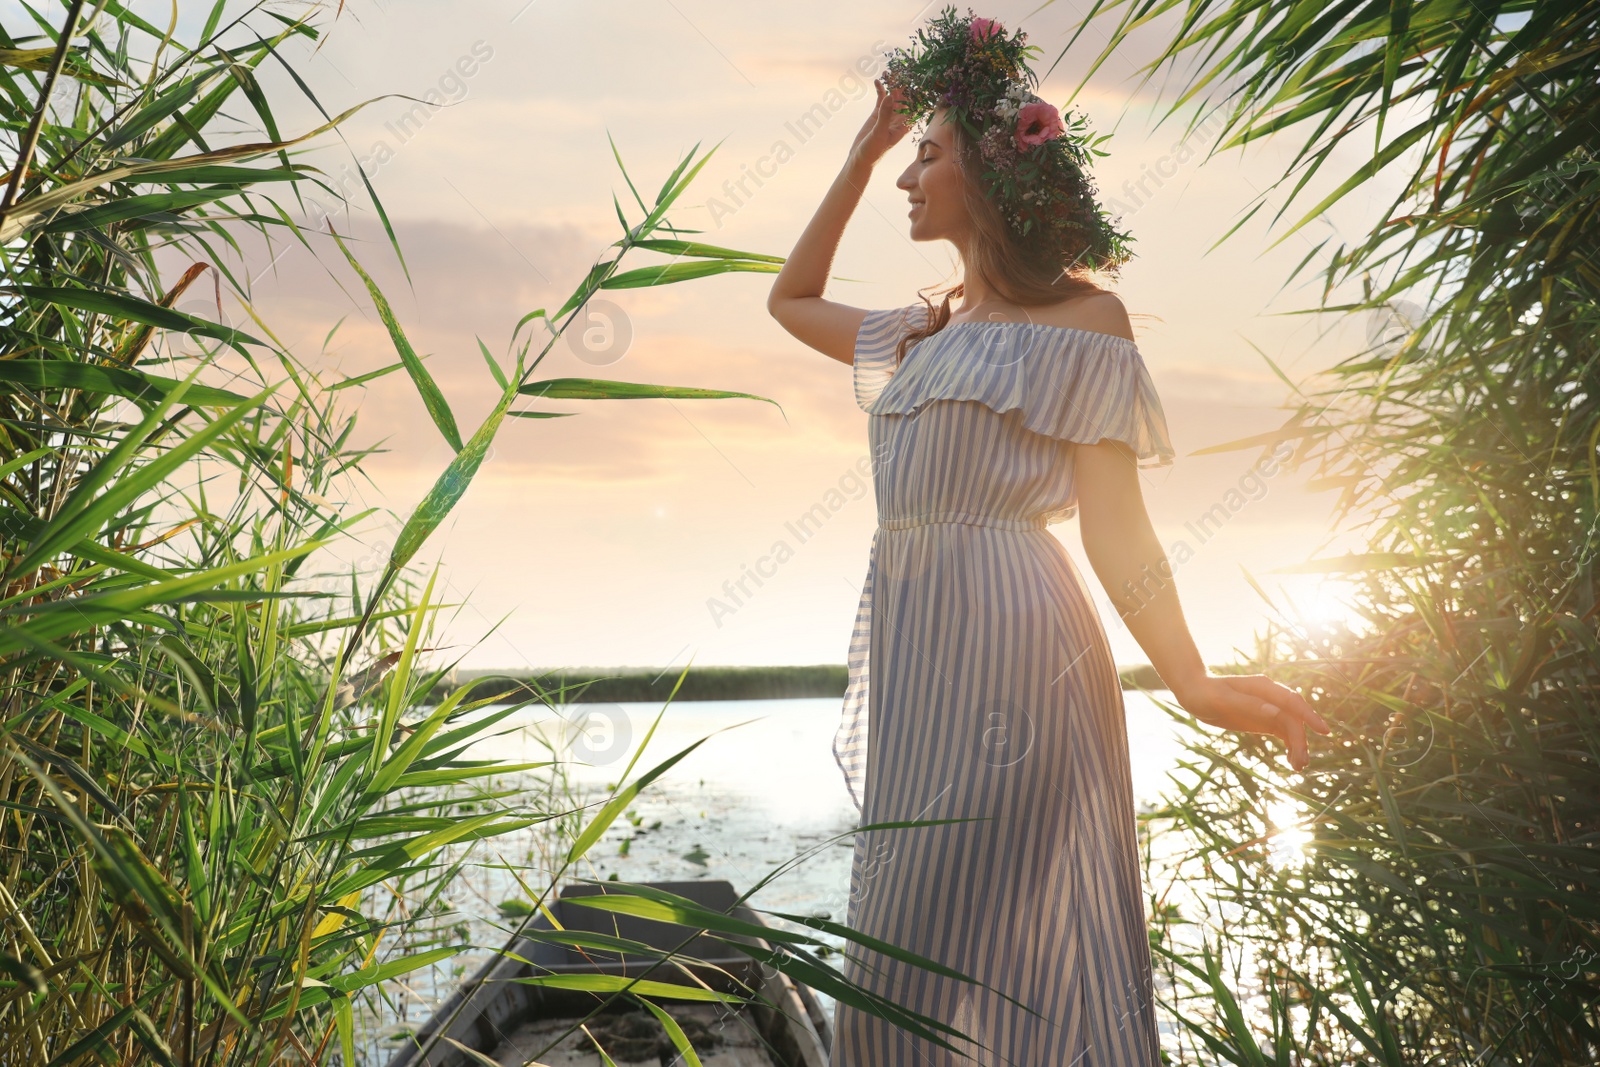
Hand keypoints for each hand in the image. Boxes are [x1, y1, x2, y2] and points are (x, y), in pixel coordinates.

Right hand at [849, 77, 911, 169]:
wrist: (860, 158)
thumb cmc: (873, 151)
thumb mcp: (879, 133)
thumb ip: (885, 115)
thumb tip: (889, 96)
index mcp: (904, 125)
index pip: (914, 107)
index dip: (917, 95)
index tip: (919, 80)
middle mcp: (898, 119)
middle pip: (904, 99)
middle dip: (904, 86)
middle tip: (903, 69)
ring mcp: (887, 115)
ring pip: (892, 96)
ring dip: (892, 85)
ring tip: (890, 71)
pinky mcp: (877, 114)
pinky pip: (880, 98)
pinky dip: (880, 90)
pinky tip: (878, 81)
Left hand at [1171, 672, 1330, 771]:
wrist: (1195, 693)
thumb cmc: (1206, 694)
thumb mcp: (1223, 701)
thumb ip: (1249, 706)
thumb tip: (1274, 712)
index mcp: (1264, 687)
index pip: (1292, 702)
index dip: (1309, 716)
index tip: (1323, 731)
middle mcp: (1271, 697)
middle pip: (1294, 719)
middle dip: (1300, 740)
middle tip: (1300, 764)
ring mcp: (1269, 709)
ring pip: (1291, 728)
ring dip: (1297, 746)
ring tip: (1298, 767)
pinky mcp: (1265, 720)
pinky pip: (1283, 733)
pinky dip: (1290, 746)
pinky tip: (1291, 761)